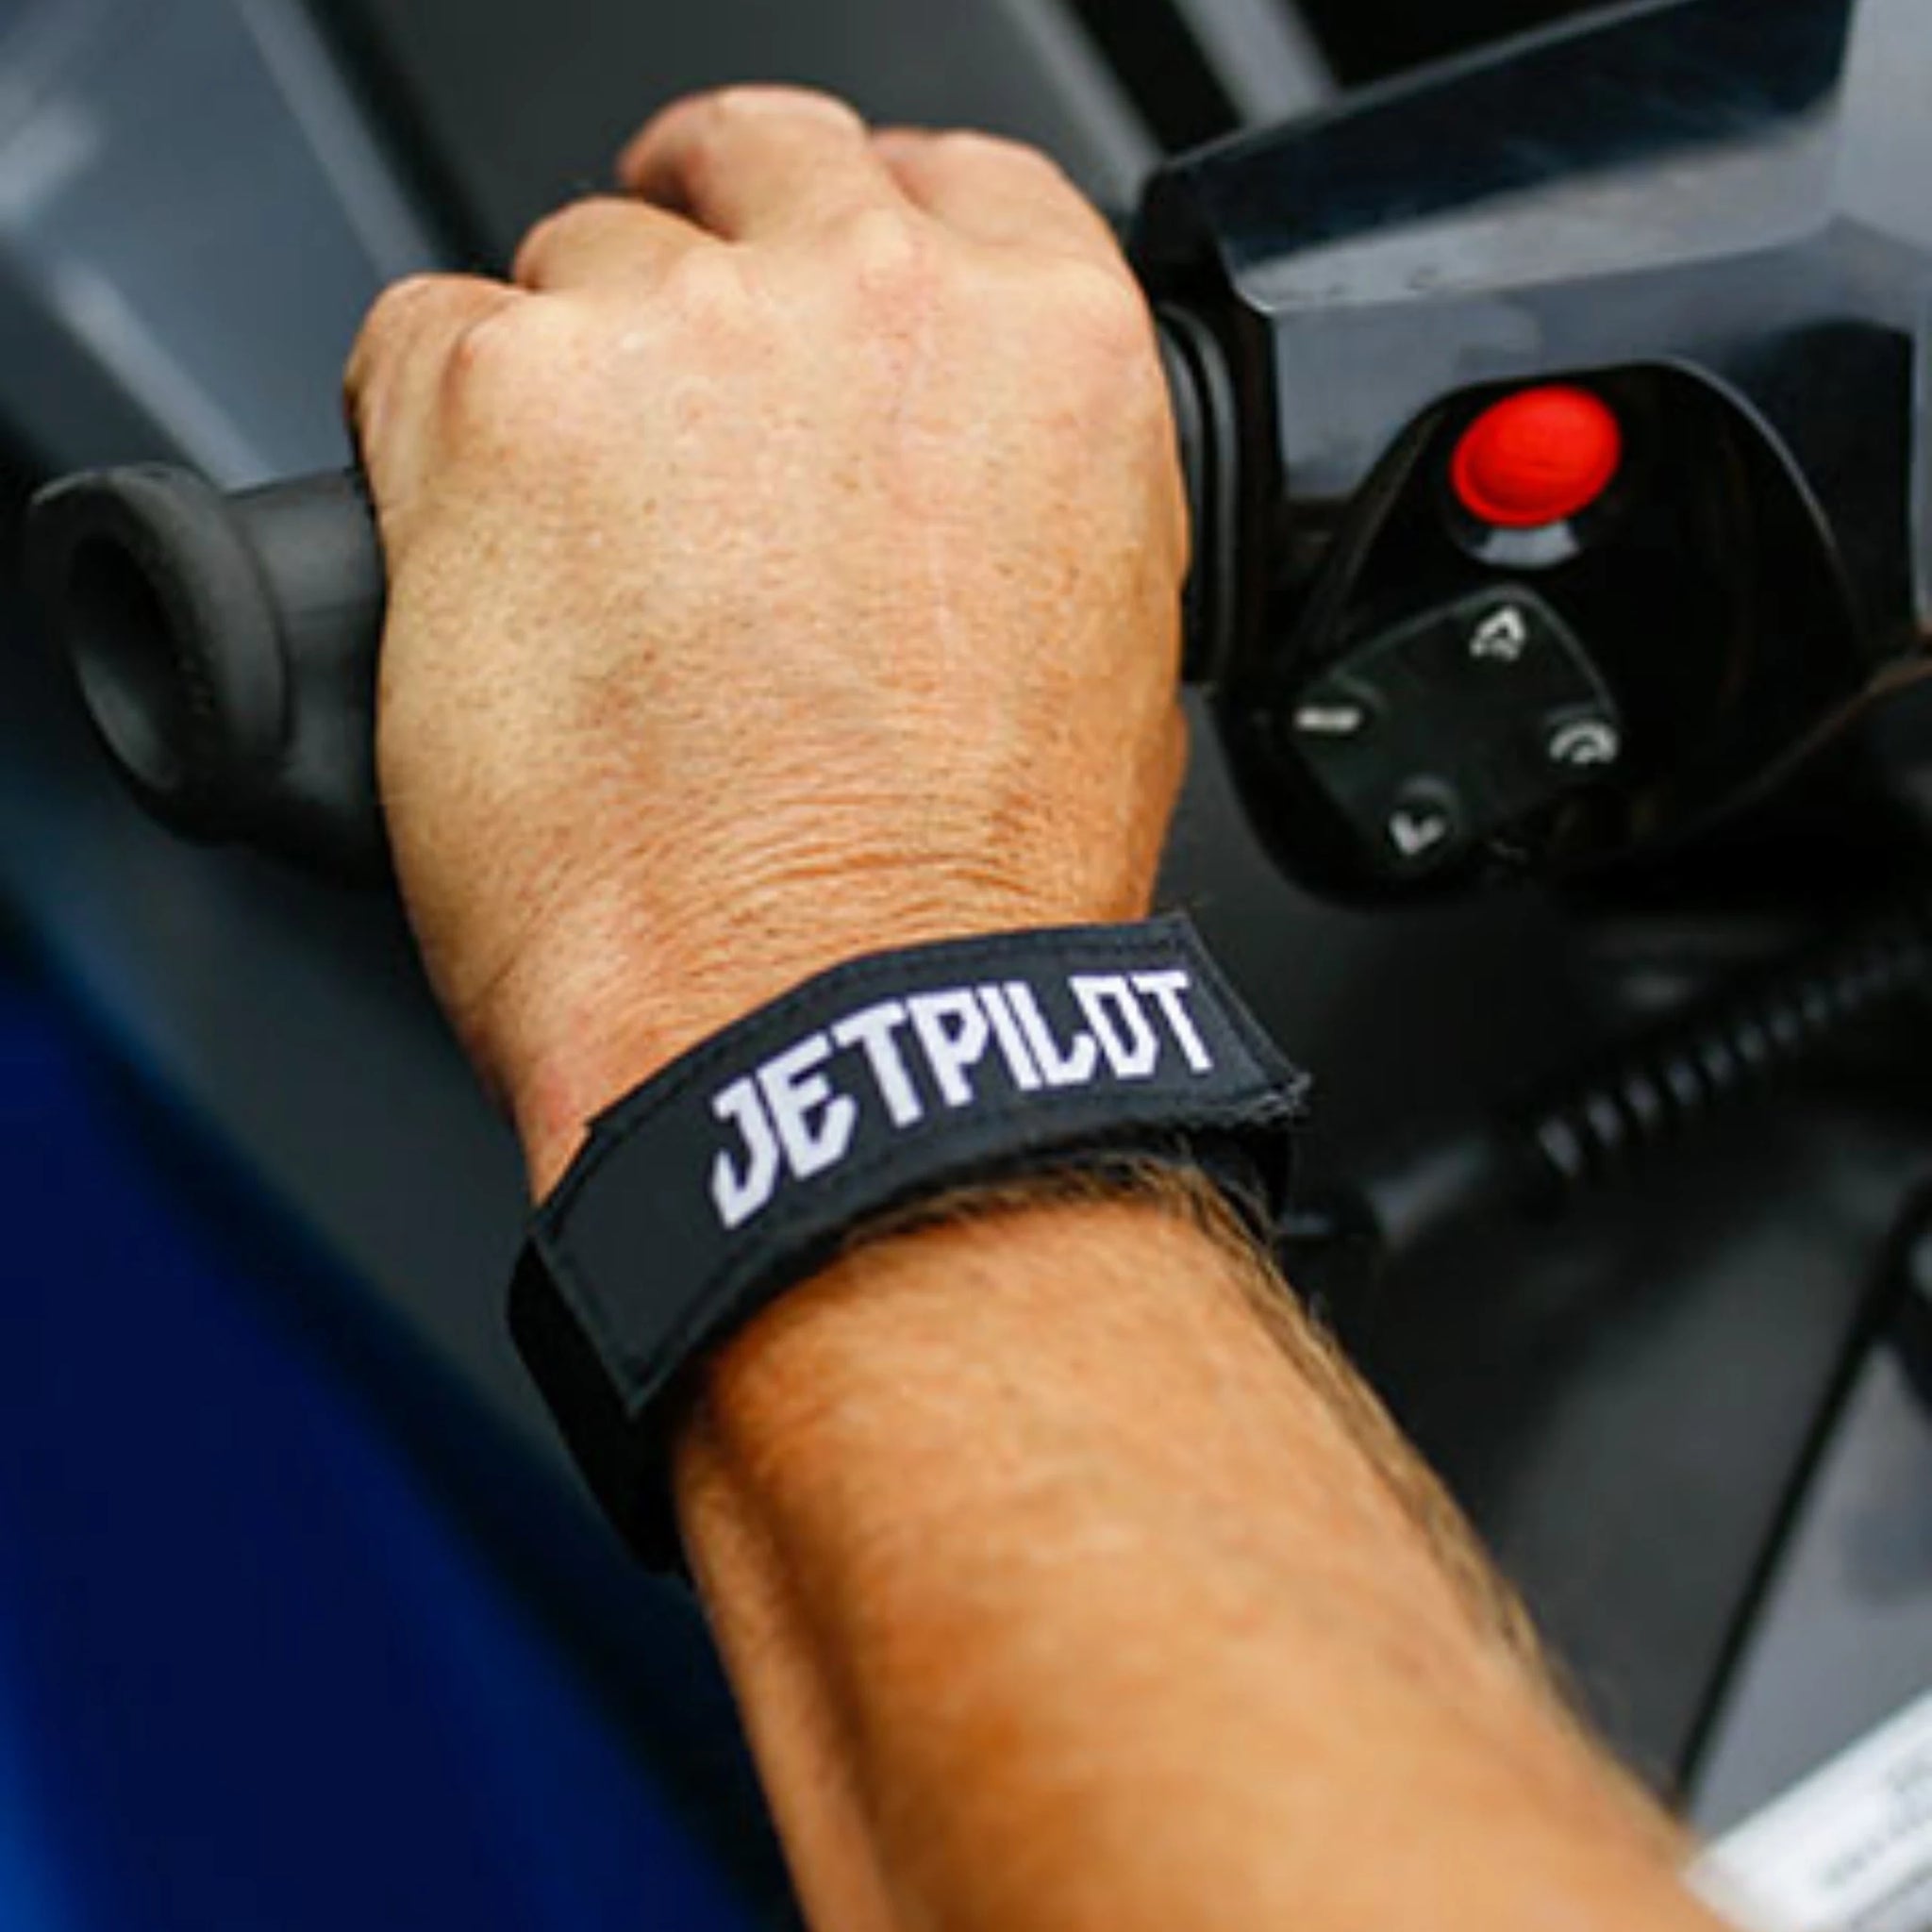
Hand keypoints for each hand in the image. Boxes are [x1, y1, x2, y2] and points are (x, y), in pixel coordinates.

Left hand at [345, 87, 1189, 1190]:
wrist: (835, 1021)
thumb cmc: (965, 893)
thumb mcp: (1088, 657)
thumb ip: (1010, 503)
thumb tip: (923, 488)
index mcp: (1049, 348)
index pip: (933, 186)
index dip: (840, 243)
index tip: (791, 290)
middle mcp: (873, 299)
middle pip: (739, 179)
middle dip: (699, 282)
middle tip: (660, 428)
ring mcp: (679, 338)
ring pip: (570, 274)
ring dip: (564, 403)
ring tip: (581, 588)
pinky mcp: (497, 407)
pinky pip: (413, 346)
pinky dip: (424, 453)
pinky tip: (482, 589)